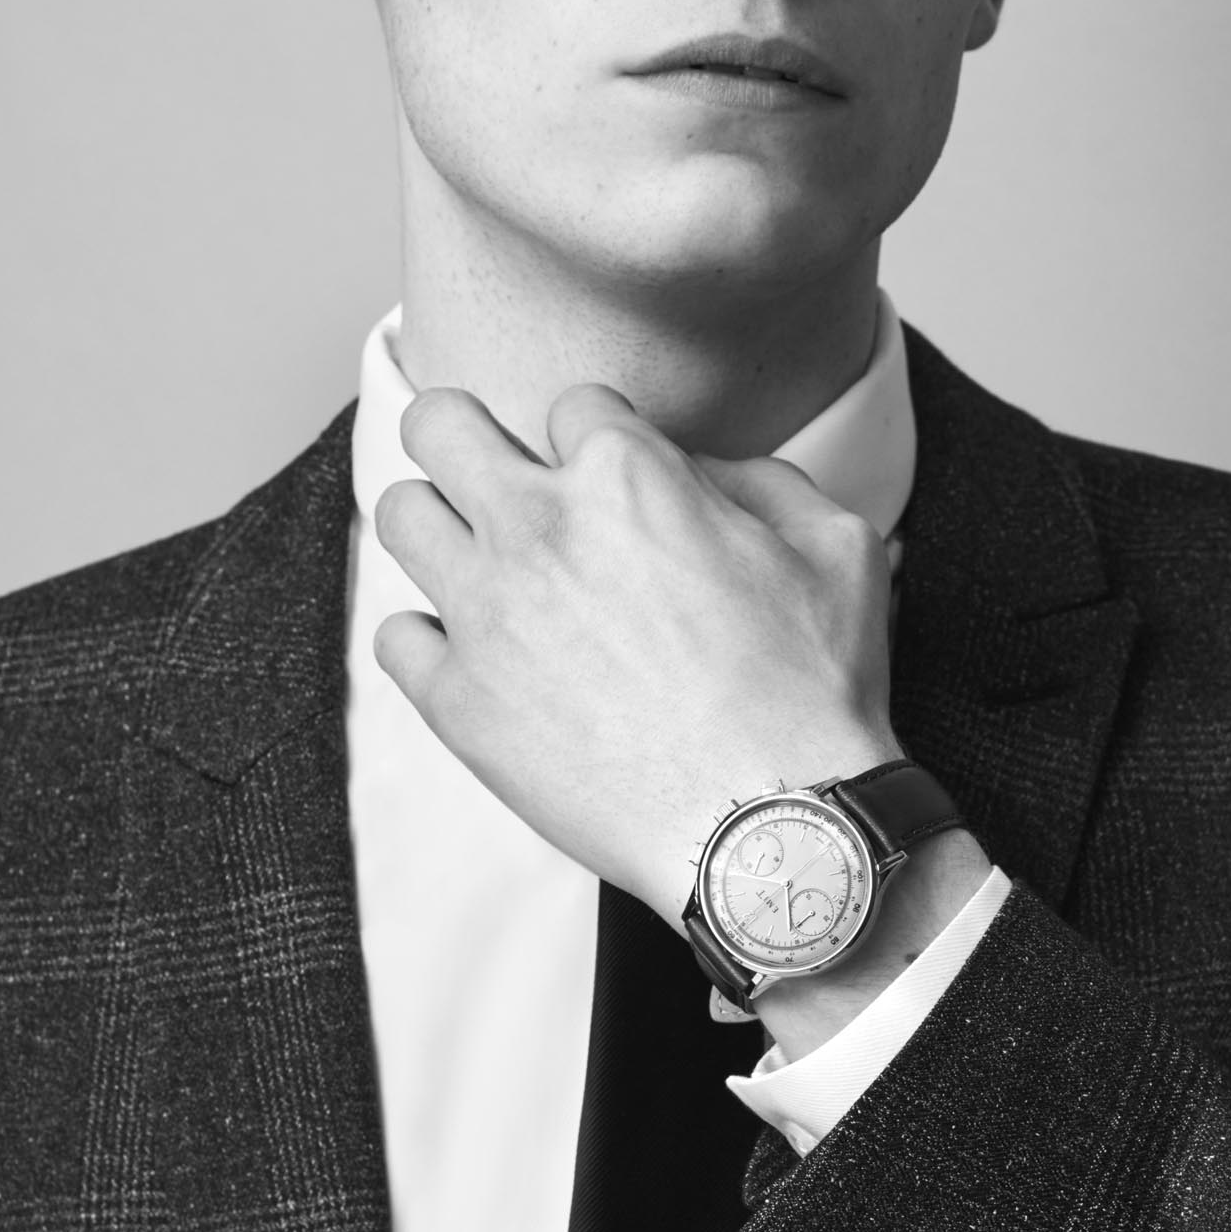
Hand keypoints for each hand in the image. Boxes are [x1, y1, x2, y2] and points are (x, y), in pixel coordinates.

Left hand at [372, 382, 900, 922]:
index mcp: (627, 474)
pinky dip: (430, 641)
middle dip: (466, 437)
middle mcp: (537, 527)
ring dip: (440, 528)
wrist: (769, 828)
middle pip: (439, 424)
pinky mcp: (457, 700)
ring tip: (481, 564)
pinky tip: (478, 657)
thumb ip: (763, 481)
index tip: (612, 482)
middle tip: (498, 476)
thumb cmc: (812, 693)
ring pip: (401, 515)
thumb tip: (702, 472)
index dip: (599, 439)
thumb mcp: (835, 548)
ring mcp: (486, 613)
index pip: (572, 403)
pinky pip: (395, 635)